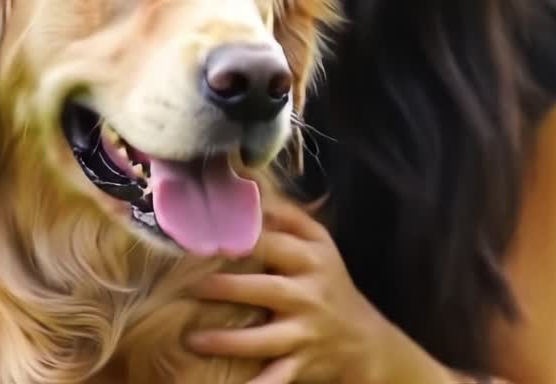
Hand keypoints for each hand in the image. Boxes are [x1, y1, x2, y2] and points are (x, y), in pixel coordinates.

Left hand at [184, 198, 395, 383]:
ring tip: (191, 338)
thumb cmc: (331, 284)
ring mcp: (305, 333)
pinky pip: (276, 380)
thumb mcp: (322, 245)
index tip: (205, 237)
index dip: (239, 239)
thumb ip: (290, 217)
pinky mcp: (302, 365)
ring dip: (227, 341)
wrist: (364, 340)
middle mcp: (308, 295)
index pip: (273, 243)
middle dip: (227, 288)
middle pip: (265, 289)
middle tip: (190, 286)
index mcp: (311, 261)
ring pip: (263, 339)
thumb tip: (253, 190)